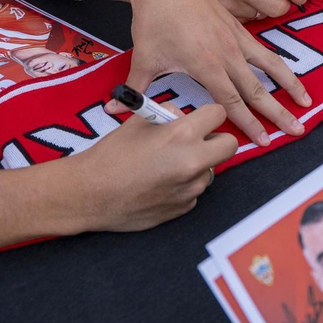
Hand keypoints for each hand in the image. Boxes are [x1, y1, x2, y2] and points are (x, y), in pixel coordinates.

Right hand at [74, 104, 237, 229]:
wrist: (92, 193)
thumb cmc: (111, 155)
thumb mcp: (139, 122)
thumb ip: (167, 115)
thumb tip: (182, 116)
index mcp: (182, 135)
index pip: (219, 114)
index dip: (209, 115)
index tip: (200, 119)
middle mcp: (193, 162)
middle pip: (230, 145)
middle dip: (217, 140)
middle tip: (197, 141)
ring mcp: (191, 188)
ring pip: (212, 170)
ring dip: (198, 165)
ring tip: (168, 165)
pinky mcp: (184, 208)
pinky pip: (195, 190)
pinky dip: (184, 185)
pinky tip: (160, 184)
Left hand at [123, 0, 310, 145]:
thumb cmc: (152, 20)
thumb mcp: (144, 58)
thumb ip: (136, 89)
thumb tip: (114, 110)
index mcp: (206, 65)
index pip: (233, 103)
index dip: (250, 125)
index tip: (266, 141)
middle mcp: (226, 53)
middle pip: (257, 89)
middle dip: (279, 112)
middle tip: (298, 130)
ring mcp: (235, 38)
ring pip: (269, 66)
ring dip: (290, 85)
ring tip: (307, 101)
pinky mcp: (238, 26)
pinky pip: (263, 48)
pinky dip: (278, 62)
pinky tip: (287, 72)